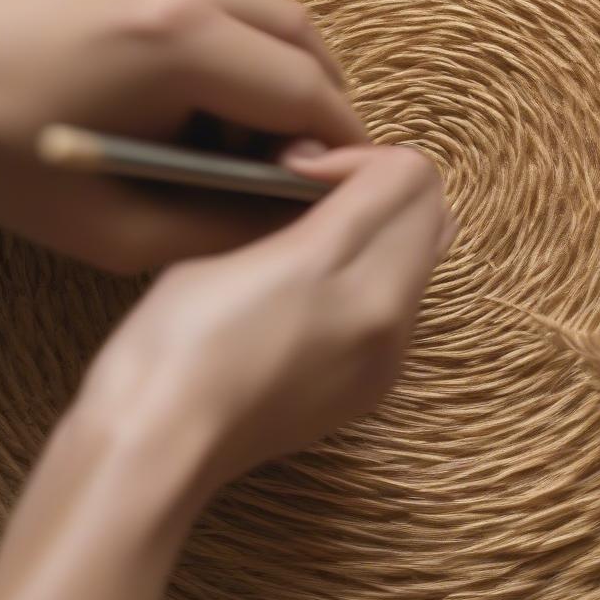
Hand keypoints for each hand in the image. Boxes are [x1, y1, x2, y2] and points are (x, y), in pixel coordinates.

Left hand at [0, 0, 365, 270]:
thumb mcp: (98, 224)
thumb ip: (212, 229)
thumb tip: (283, 218)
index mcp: (180, 38)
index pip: (312, 96)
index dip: (336, 150)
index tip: (331, 189)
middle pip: (311, 46)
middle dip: (316, 113)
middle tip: (283, 170)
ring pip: (280, 15)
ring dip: (281, 76)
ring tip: (235, 134)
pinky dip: (244, 43)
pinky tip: (200, 87)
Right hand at [73, 145, 453, 513]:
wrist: (167, 441)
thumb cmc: (176, 336)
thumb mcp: (231, 245)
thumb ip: (300, 211)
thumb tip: (332, 187)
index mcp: (339, 265)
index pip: (411, 174)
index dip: (358, 159)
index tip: (305, 175)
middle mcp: (384, 313)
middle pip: (432, 214)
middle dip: (386, 190)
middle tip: (321, 199)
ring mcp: (388, 356)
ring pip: (426, 260)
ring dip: (388, 235)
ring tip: (320, 243)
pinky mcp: (378, 386)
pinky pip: (407, 308)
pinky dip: (381, 281)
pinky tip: (321, 293)